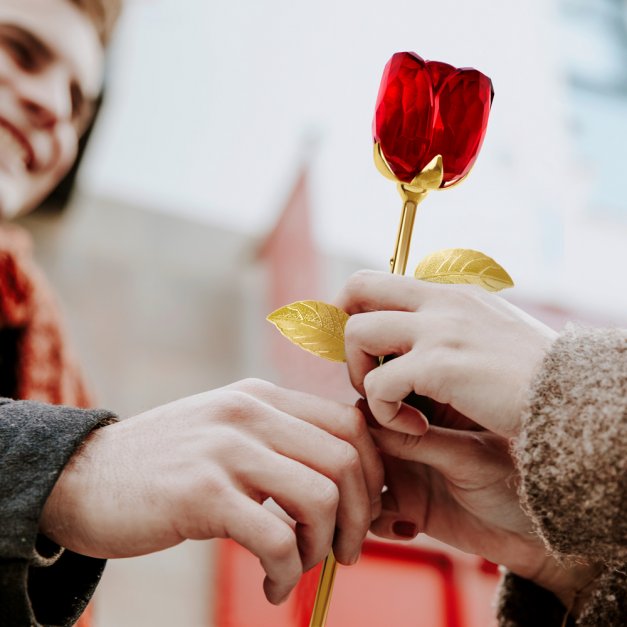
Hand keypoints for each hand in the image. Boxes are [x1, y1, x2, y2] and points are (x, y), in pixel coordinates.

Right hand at [40, 379, 383, 603]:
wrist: (85, 476)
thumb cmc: (169, 464)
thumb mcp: (229, 434)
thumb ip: (280, 444)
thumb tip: (346, 484)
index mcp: (262, 397)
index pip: (349, 423)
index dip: (374, 471)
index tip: (368, 511)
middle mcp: (249, 412)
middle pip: (345, 460)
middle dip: (360, 516)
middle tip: (347, 551)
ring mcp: (226, 449)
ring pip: (319, 497)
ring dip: (323, 548)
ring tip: (301, 568)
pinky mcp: (202, 492)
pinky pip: (275, 538)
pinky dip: (287, 572)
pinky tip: (273, 586)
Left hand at [337, 270, 556, 437]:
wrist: (576, 400)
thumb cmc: (534, 379)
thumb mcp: (490, 337)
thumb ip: (450, 331)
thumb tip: (410, 345)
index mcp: (451, 292)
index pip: (379, 281)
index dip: (357, 312)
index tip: (361, 350)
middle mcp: (440, 300)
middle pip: (357, 288)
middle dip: (342, 330)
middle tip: (363, 372)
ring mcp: (439, 328)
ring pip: (357, 333)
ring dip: (360, 376)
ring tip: (389, 406)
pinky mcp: (439, 365)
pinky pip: (378, 386)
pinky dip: (385, 413)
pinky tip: (415, 428)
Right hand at [361, 399, 599, 610]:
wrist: (542, 536)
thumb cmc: (519, 481)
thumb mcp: (468, 454)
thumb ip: (418, 439)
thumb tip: (368, 419)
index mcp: (430, 405)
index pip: (382, 394)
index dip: (368, 411)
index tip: (375, 433)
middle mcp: (411, 433)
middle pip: (362, 435)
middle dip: (358, 456)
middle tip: (374, 475)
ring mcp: (406, 469)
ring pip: (361, 472)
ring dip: (362, 490)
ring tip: (384, 506)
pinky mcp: (406, 506)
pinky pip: (373, 510)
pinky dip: (377, 520)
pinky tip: (406, 528)